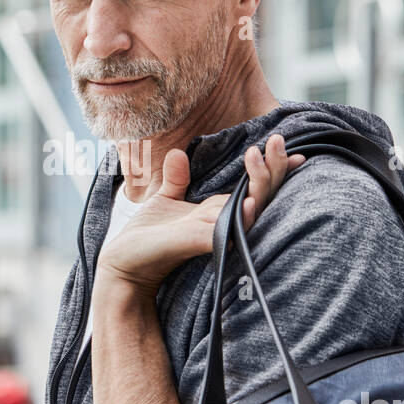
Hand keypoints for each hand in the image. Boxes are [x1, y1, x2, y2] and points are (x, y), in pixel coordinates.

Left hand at [95, 134, 305, 296]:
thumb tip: (176, 153)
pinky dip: (241, 217)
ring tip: (256, 155)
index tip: (280, 141)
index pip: (255, 187)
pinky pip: (227, 231)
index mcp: (217, 211)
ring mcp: (214, 233)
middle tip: (276, 140)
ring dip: (260, 183)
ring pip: (252, 209)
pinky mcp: (199, 243)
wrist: (123, 264)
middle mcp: (222, 222)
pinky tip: (250, 202)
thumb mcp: (163, 201)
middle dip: (274, 167)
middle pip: (262, 195)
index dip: (272, 166)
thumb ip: (175, 180)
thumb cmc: (148, 239)